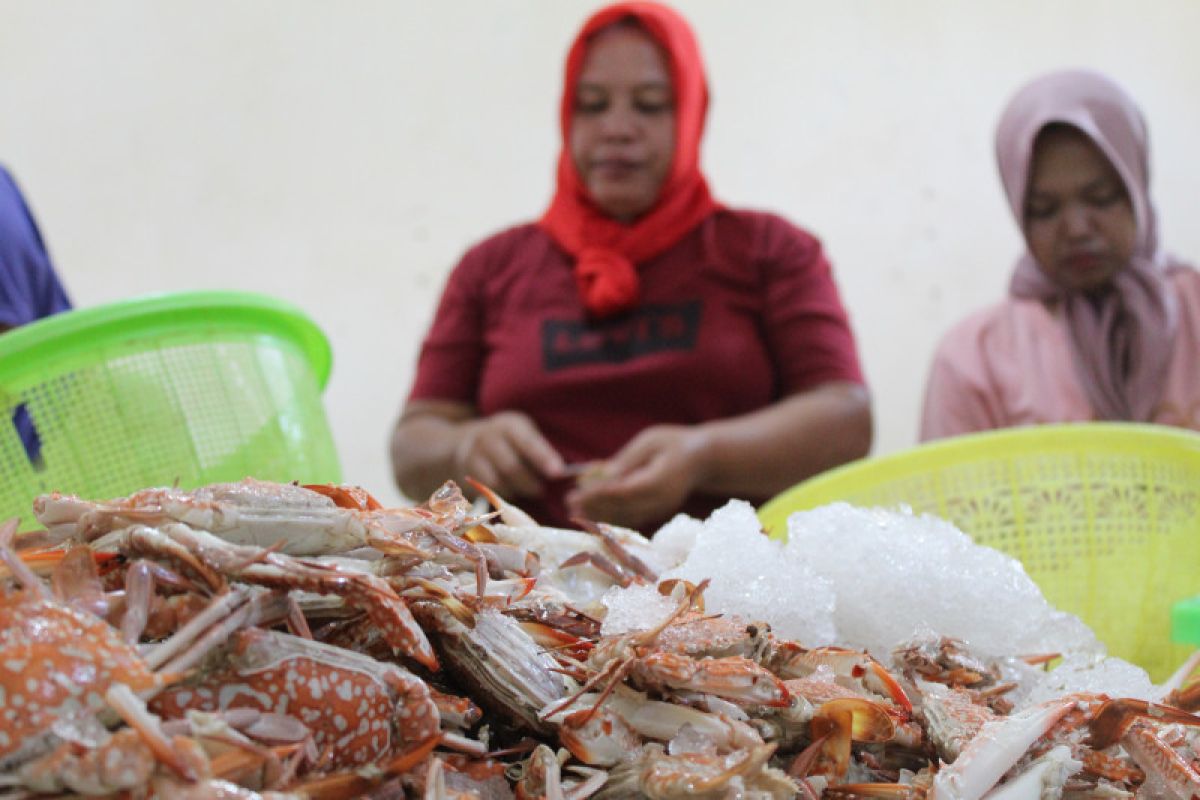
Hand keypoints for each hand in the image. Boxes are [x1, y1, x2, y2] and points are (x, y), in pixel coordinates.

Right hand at [453, 411, 564, 498]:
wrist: (461, 441)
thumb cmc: (506, 441)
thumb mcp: (522, 434)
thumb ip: (540, 448)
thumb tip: (564, 473)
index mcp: (510, 425)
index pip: (528, 442)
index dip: (544, 457)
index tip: (558, 472)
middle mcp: (489, 437)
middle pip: (512, 466)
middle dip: (530, 482)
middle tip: (543, 491)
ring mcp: (474, 456)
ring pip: (499, 482)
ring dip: (517, 491)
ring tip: (528, 491)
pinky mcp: (466, 473)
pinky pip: (487, 491)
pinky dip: (502, 495)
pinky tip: (511, 493)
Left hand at [565, 425, 707, 529]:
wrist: (704, 460)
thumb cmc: (676, 443)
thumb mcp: (650, 441)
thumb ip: (627, 460)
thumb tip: (602, 475)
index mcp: (659, 481)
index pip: (622, 492)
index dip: (596, 495)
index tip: (575, 494)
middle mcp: (660, 501)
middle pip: (621, 509)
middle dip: (593, 507)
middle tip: (568, 503)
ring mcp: (659, 509)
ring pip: (624, 517)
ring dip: (599, 515)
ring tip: (575, 510)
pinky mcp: (657, 511)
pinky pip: (631, 518)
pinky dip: (611, 517)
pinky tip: (593, 513)